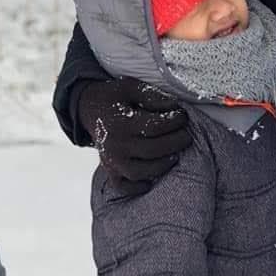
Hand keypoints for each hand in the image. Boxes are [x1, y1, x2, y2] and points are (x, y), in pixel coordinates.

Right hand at [77, 77, 191, 195]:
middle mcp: (115, 144)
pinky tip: (150, 181)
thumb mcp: (131, 87)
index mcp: (121, 122)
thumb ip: (152, 96)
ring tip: (174, 156)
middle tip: (187, 137)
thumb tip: (174, 106)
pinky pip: (122, 186)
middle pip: (152, 150)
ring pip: (140, 172)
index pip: (155, 126)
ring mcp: (110, 159)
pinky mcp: (108, 169)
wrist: (88, 107)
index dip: (174, 122)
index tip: (184, 117)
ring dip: (161, 166)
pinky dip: (136, 188)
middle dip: (175, 144)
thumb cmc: (114, 96)